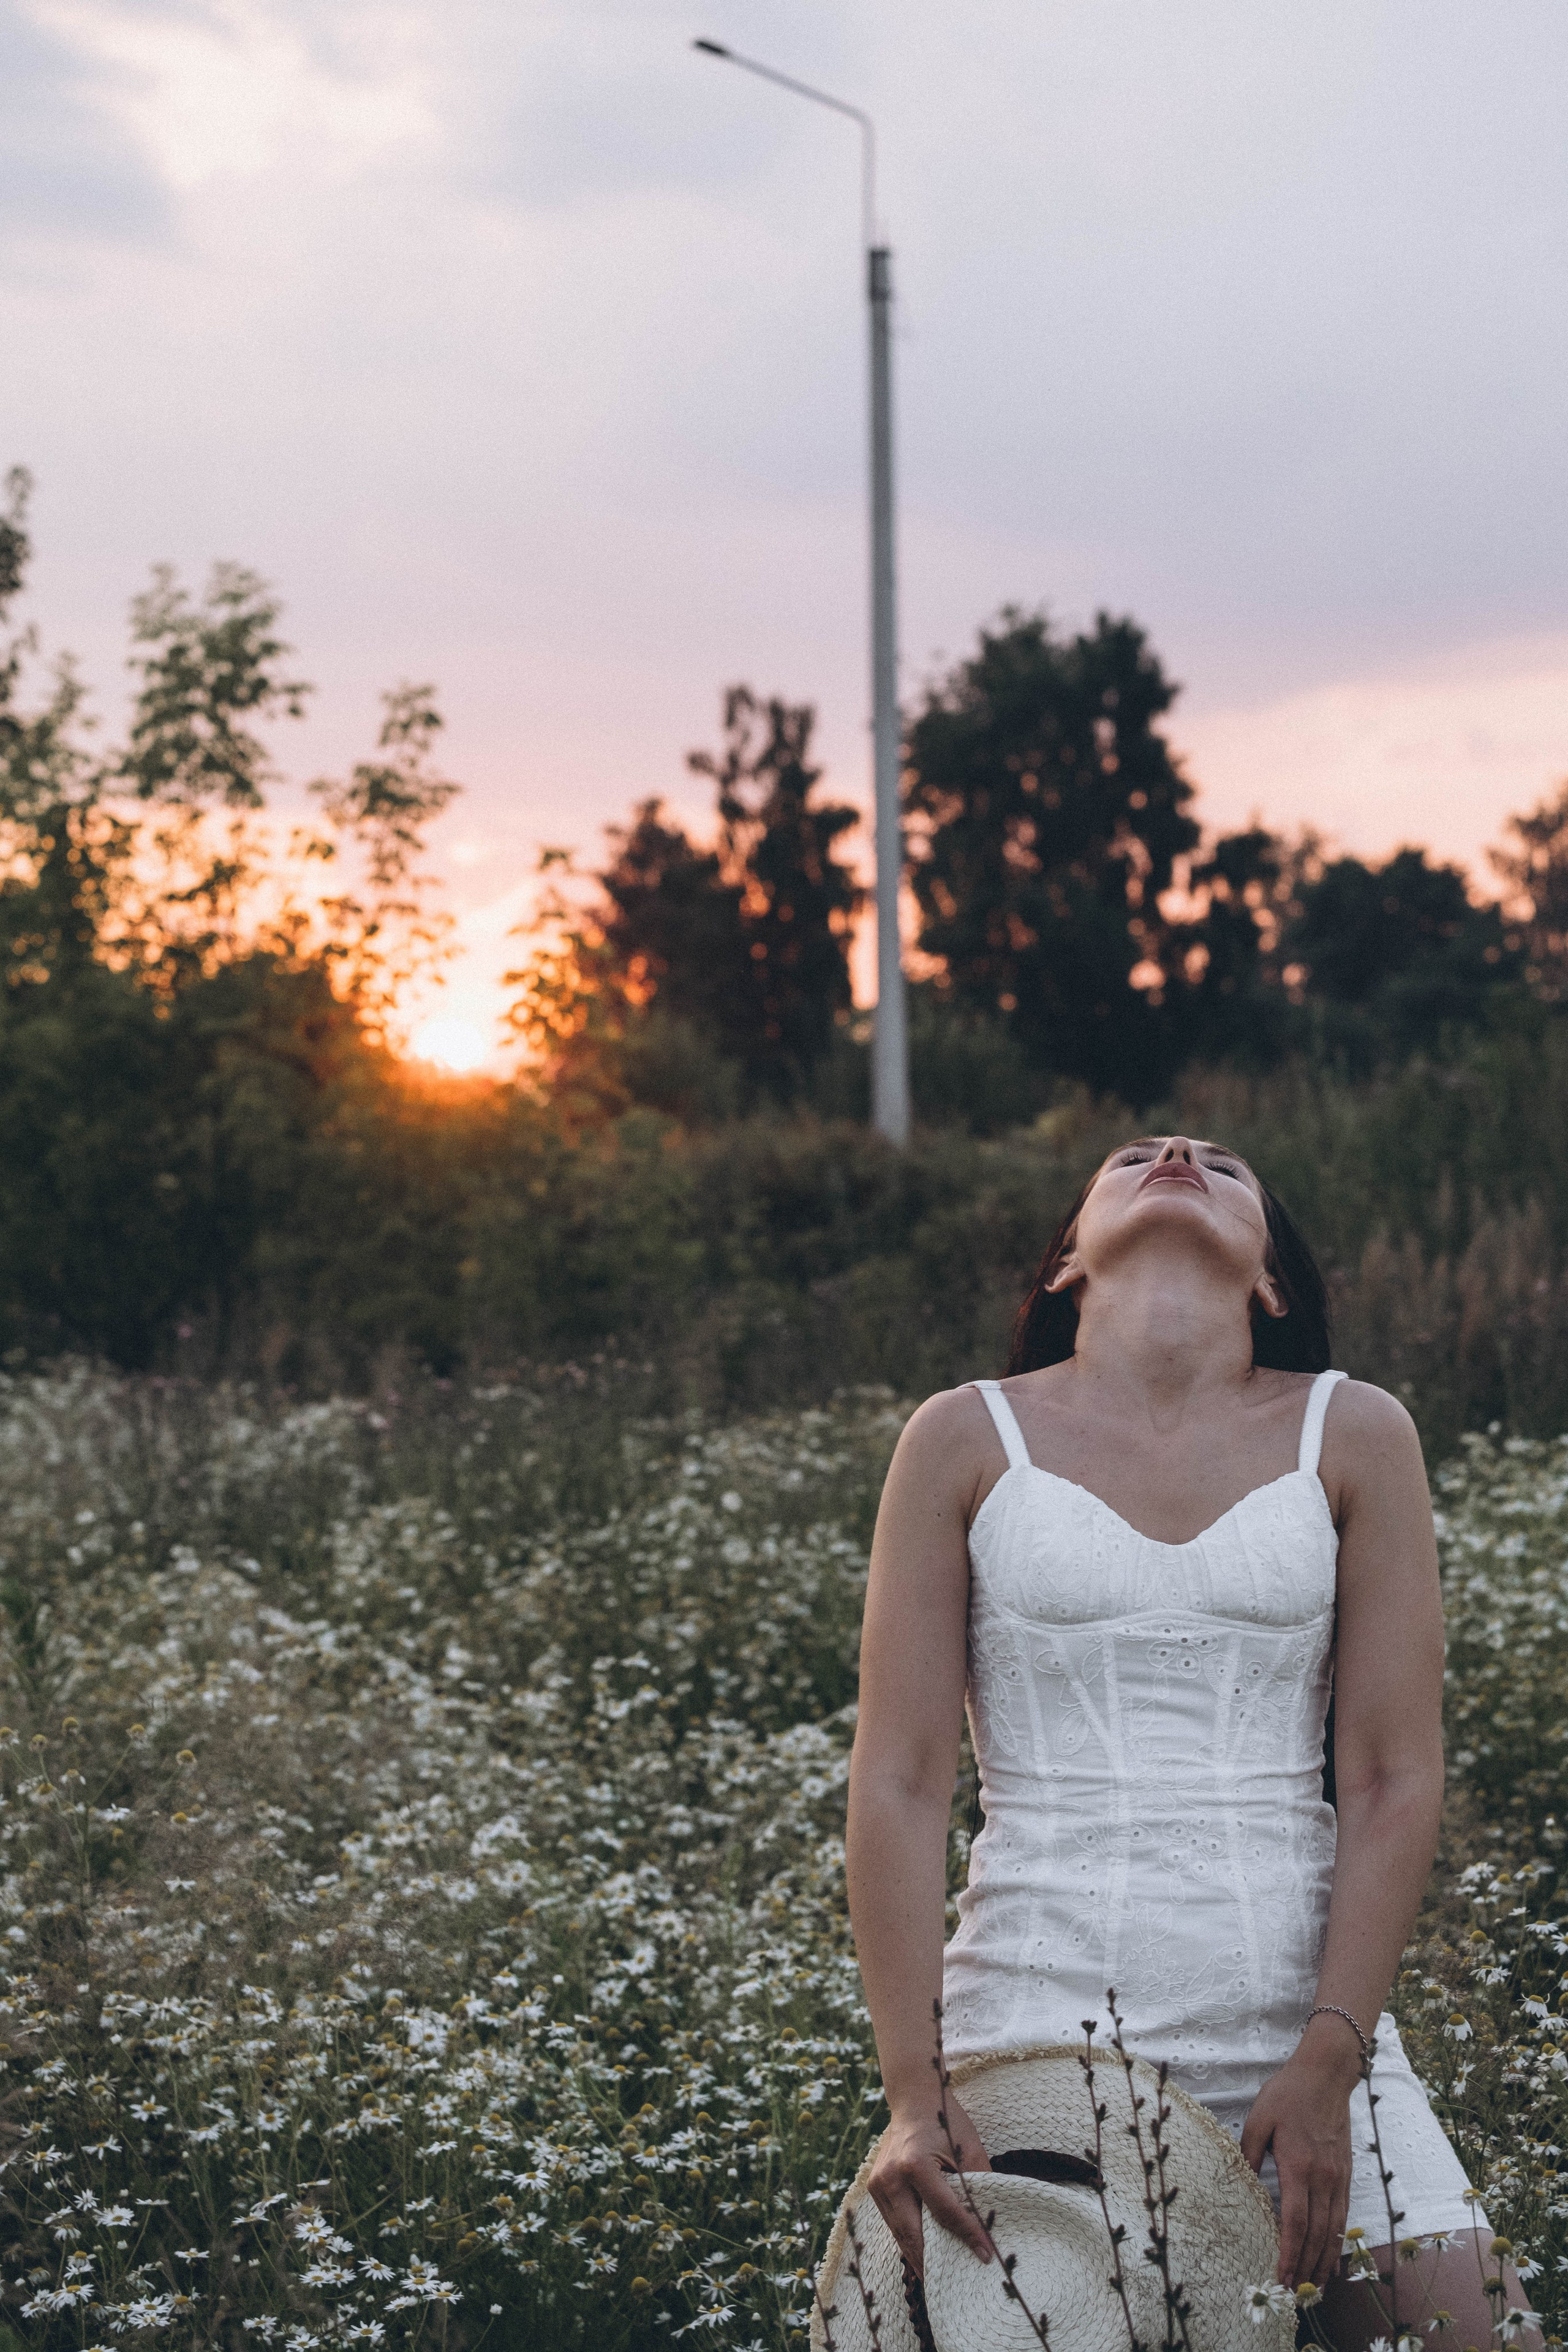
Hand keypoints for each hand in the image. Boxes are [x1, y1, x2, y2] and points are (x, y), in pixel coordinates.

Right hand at [866, 2091, 993, 2277]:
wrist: (913, 2099)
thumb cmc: (946, 2121)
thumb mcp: (968, 2148)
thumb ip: (978, 2186)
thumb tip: (991, 2225)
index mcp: (914, 2165)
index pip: (945, 2213)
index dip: (968, 2235)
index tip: (987, 2255)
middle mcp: (890, 2178)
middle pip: (916, 2234)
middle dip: (937, 2262)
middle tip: (959, 2284)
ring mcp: (878, 2184)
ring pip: (901, 2235)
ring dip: (921, 2258)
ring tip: (943, 2279)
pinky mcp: (874, 2188)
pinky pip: (895, 2224)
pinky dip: (911, 2241)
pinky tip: (926, 2257)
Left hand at [1240, 2044, 1355, 2290]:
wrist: (1327, 2074)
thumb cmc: (1288, 2094)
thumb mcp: (1259, 2119)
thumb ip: (1248, 2154)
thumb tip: (1240, 2184)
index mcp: (1298, 2166)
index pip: (1295, 2222)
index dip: (1288, 2253)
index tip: (1280, 2276)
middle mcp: (1323, 2178)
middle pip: (1317, 2235)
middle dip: (1306, 2268)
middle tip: (1295, 2294)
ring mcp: (1338, 2177)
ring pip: (1334, 2230)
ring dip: (1325, 2262)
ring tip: (1314, 2287)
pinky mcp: (1346, 2174)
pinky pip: (1343, 2216)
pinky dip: (1338, 2242)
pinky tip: (1333, 2258)